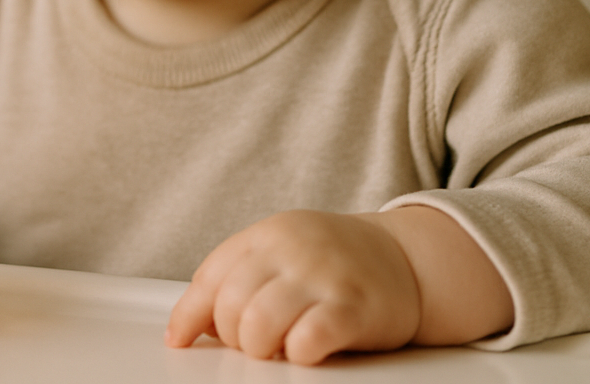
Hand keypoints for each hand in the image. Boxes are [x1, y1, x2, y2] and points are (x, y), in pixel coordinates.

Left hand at [165, 206, 512, 363]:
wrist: (409, 258)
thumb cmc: (336, 262)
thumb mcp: (284, 253)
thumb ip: (241, 278)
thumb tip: (192, 326)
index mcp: (267, 234)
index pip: (210, 277)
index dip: (190, 316)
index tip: (180, 340)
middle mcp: (291, 249)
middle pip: (230, 306)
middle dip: (233, 337)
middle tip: (253, 344)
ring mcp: (323, 275)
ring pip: (258, 324)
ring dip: (260, 349)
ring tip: (278, 350)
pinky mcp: (354, 307)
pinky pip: (307, 340)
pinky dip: (298, 354)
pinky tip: (306, 350)